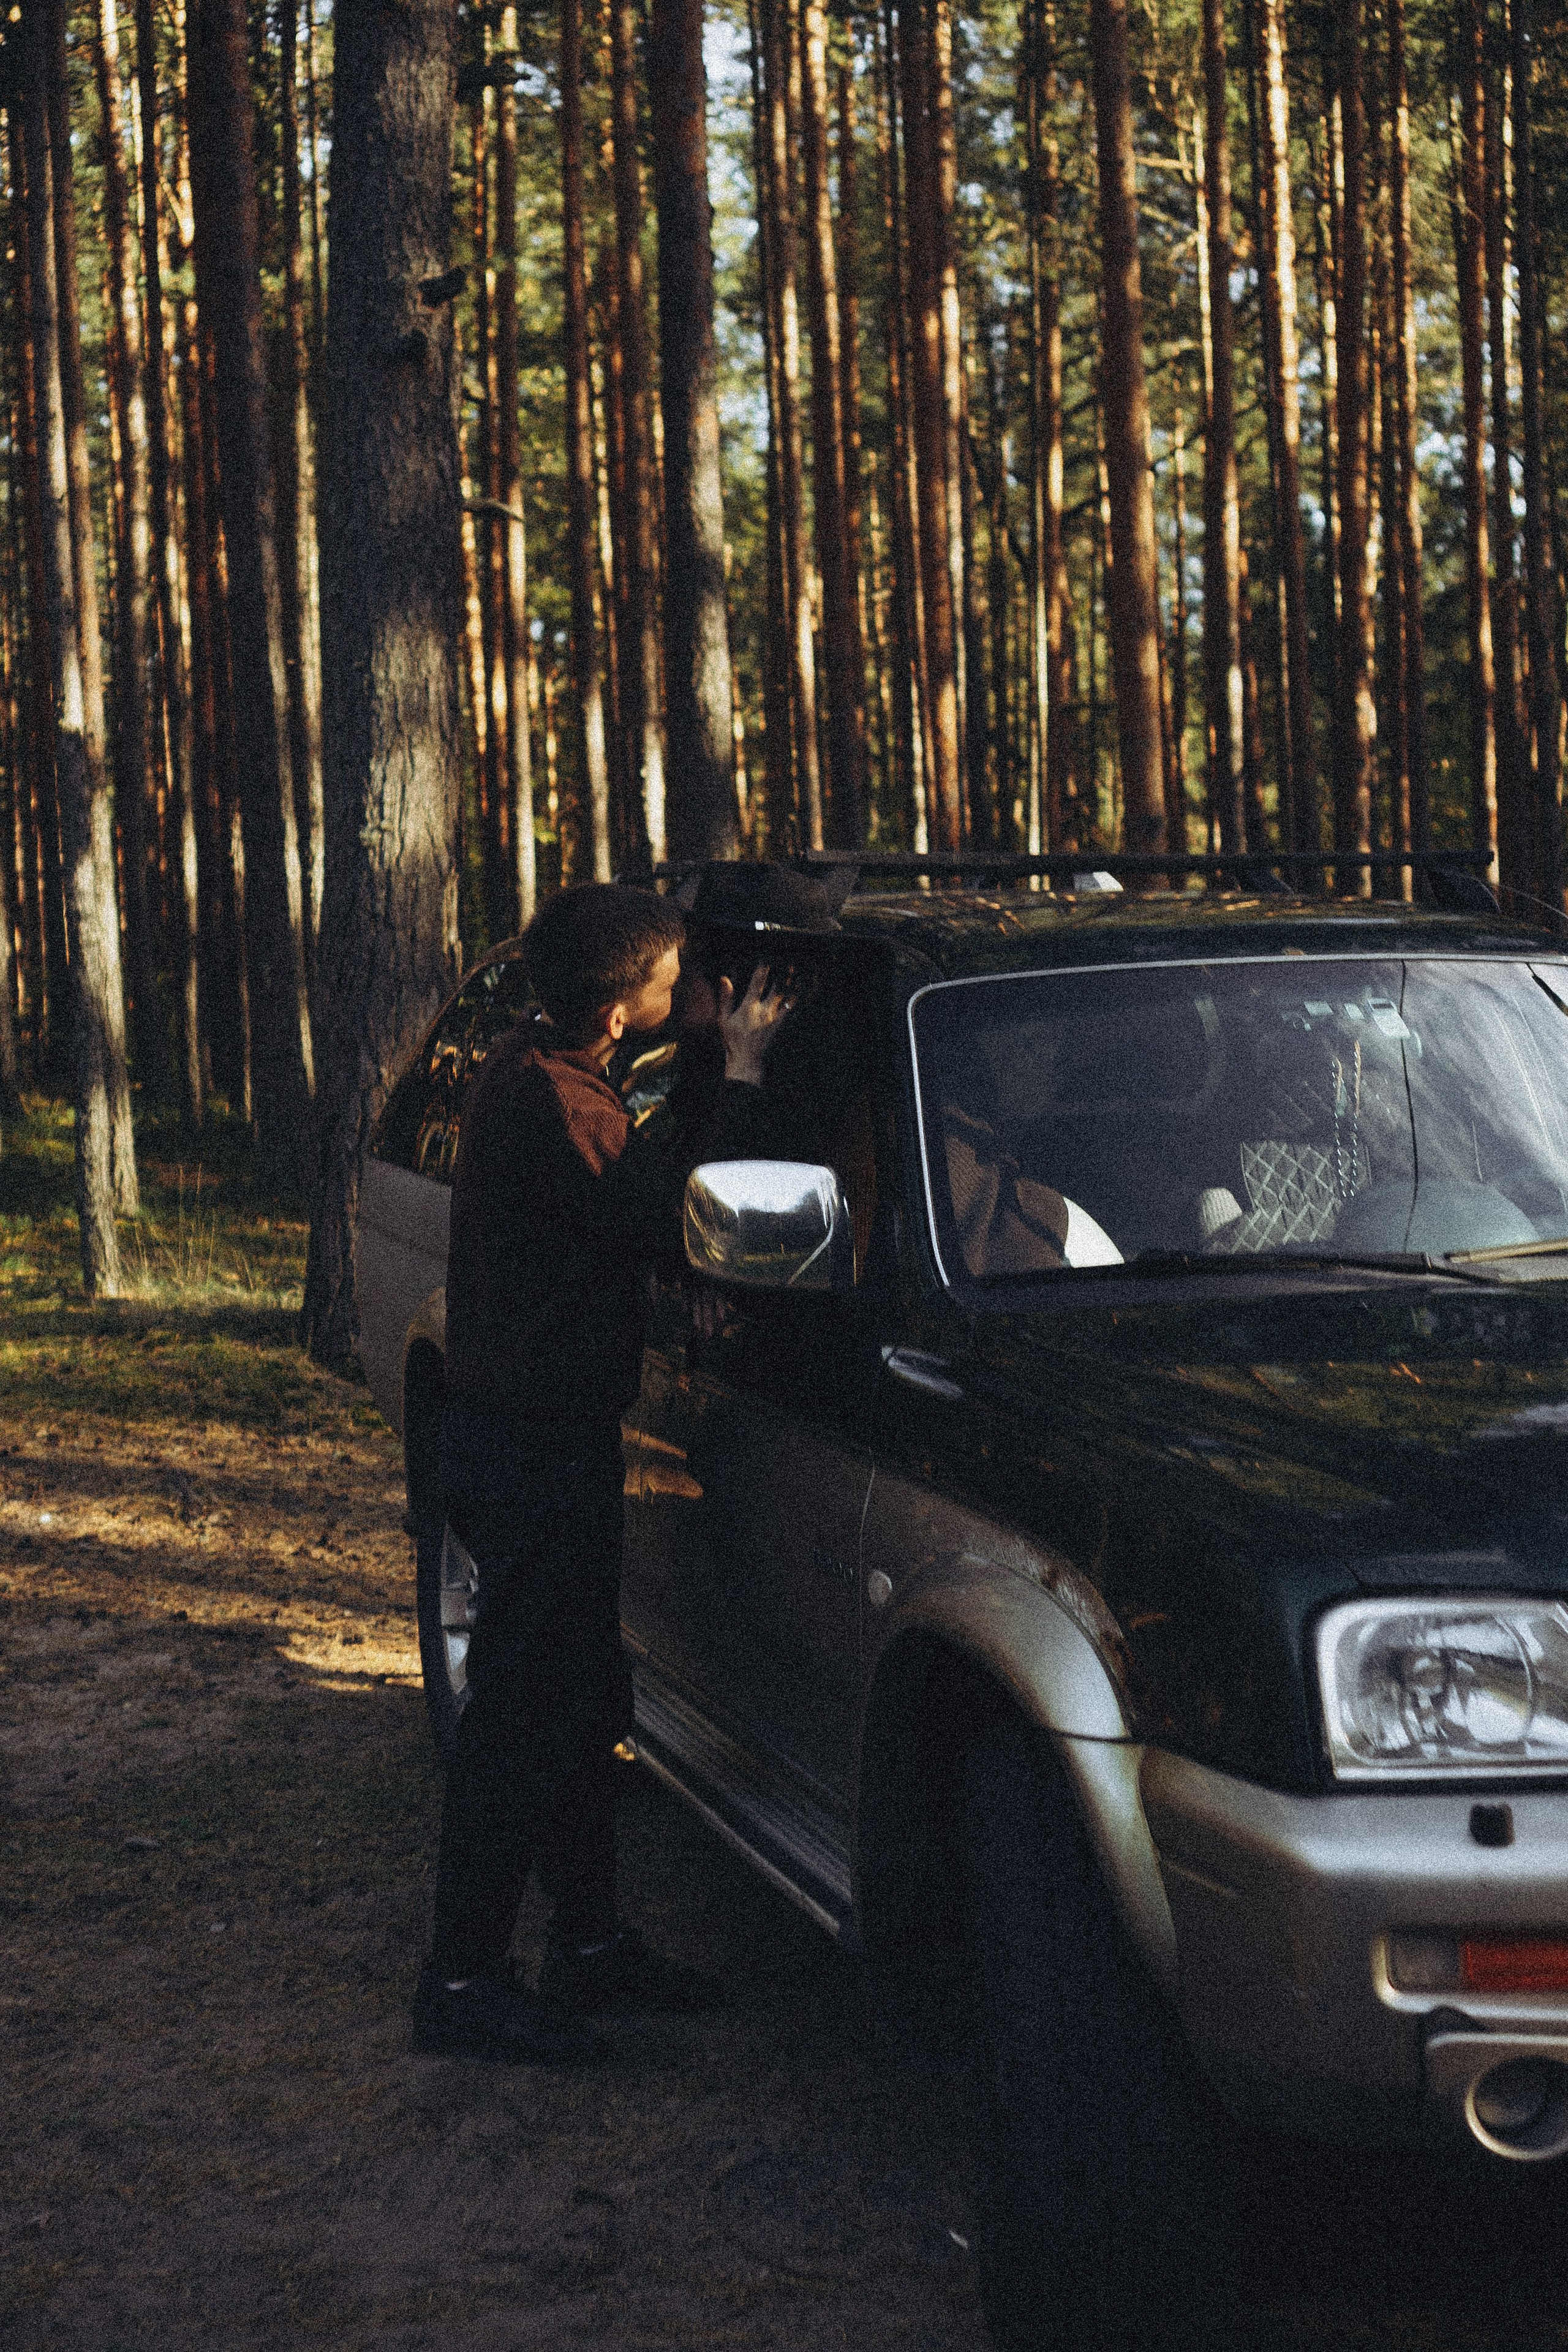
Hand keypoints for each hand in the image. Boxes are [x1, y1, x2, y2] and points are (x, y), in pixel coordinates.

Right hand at [717, 964, 792, 1085]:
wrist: (747, 1062)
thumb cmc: (734, 1042)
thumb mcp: (723, 1020)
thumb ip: (726, 998)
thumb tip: (725, 978)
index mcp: (750, 1007)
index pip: (757, 981)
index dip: (763, 966)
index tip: (768, 954)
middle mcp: (765, 1011)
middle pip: (779, 985)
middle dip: (785, 969)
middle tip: (791, 957)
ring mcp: (777, 1018)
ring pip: (790, 996)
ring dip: (796, 981)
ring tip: (803, 967)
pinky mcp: (785, 1026)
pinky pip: (797, 1009)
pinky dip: (803, 998)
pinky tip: (809, 988)